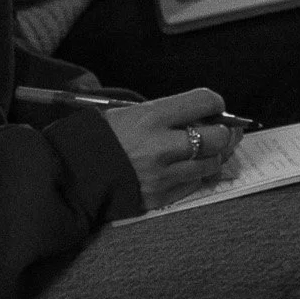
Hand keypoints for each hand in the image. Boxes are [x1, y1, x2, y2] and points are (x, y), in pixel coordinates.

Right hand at [104, 88, 241, 212]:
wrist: (75, 171)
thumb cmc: (104, 137)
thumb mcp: (132, 112)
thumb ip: (169, 113)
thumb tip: (206, 117)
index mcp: (152, 117)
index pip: (205, 101)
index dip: (216, 103)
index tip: (214, 107)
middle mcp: (161, 146)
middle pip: (218, 137)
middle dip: (225, 132)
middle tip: (222, 131)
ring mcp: (162, 175)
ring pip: (212, 164)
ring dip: (214, 156)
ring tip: (205, 150)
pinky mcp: (160, 196)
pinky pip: (195, 184)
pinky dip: (196, 175)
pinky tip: (187, 167)